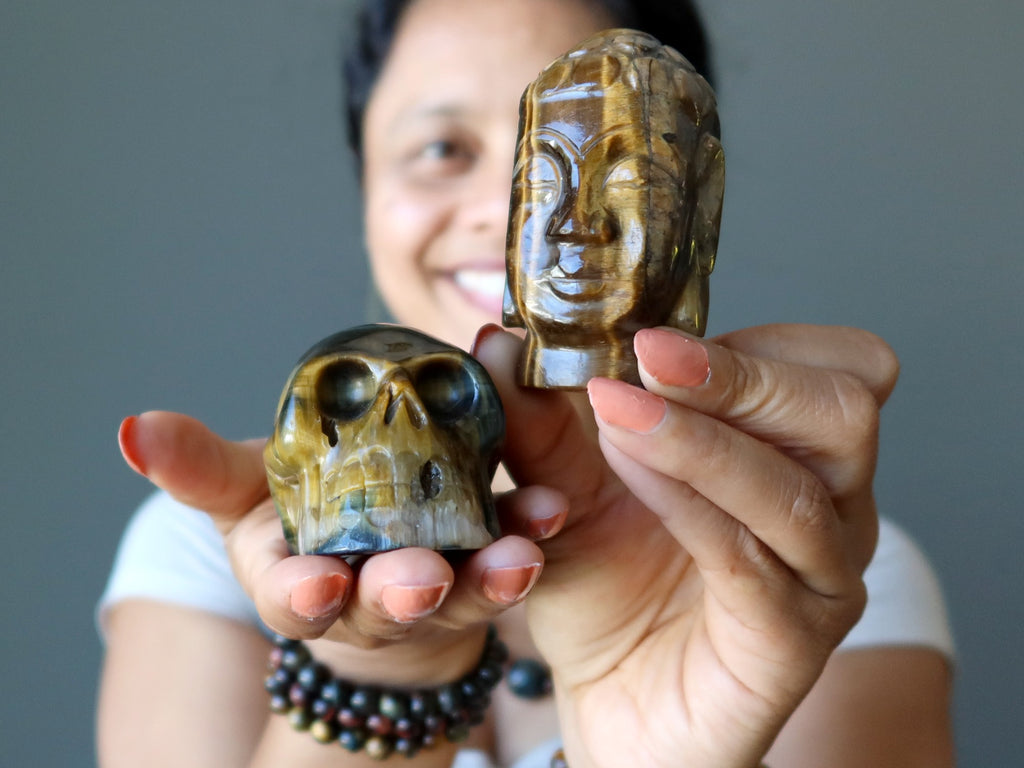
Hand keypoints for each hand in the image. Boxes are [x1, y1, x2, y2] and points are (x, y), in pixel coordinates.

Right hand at [117, 410, 566, 680]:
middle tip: (426, 578)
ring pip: (464, 589)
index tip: (317, 587)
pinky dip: (533, 533)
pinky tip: (554, 508)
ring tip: (522, 552)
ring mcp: (435, 590)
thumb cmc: (301, 514)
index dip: (303, 595)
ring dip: (493, 573)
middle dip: (404, 592)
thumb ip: (199, 466)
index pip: (296, 599)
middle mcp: (369, 599)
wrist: (366, 543)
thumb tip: (133, 428)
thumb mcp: (244, 490)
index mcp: (299, 582)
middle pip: (386, 604)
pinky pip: (512, 553)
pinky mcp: (486, 566)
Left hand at [472, 323, 897, 767]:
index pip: (830, 366)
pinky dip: (690, 503)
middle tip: (648, 355)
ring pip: (795, 486)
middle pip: (842, 410)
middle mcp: (830, 506)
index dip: (753, 341)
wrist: (612, 700)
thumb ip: (541, 418)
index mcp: (794, 450)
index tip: (652, 331)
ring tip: (617, 411)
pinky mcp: (792, 641)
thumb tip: (501, 340)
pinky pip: (753, 561)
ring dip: (700, 438)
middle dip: (739, 374)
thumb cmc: (608, 587)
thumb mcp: (564, 486)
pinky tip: (631, 471)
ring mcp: (820, 577)